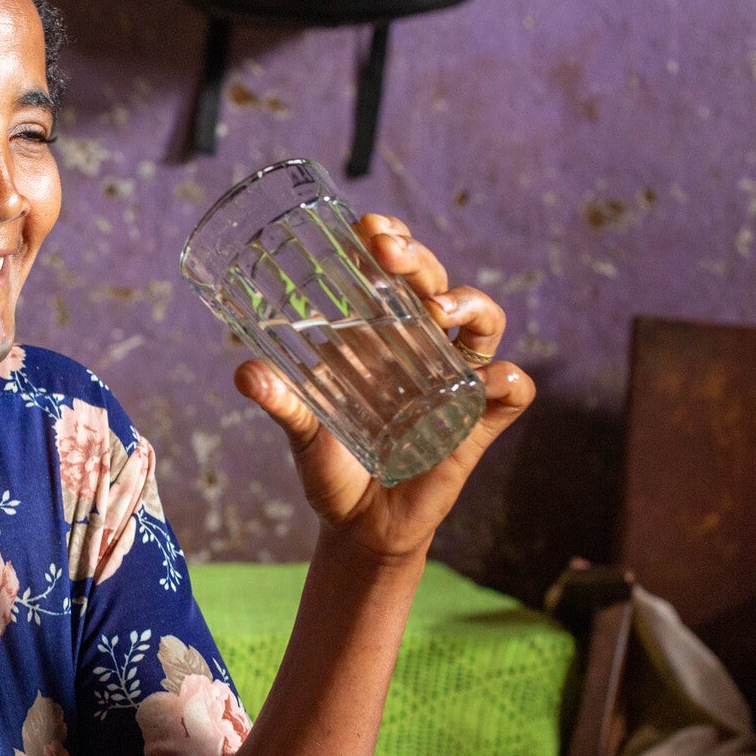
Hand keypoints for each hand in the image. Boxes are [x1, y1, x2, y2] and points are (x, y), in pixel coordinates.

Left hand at [235, 213, 533, 564]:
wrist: (360, 528)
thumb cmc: (332, 469)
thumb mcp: (303, 433)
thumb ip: (282, 402)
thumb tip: (245, 373)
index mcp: (381, 337)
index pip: (394, 272)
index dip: (389, 240)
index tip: (366, 227)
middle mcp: (423, 349)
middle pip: (436, 284)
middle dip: (418, 259)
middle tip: (387, 251)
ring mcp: (455, 383)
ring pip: (482, 323)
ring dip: (469, 303)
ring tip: (438, 308)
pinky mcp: (477, 425)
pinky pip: (510, 392)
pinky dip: (507, 380)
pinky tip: (487, 380)